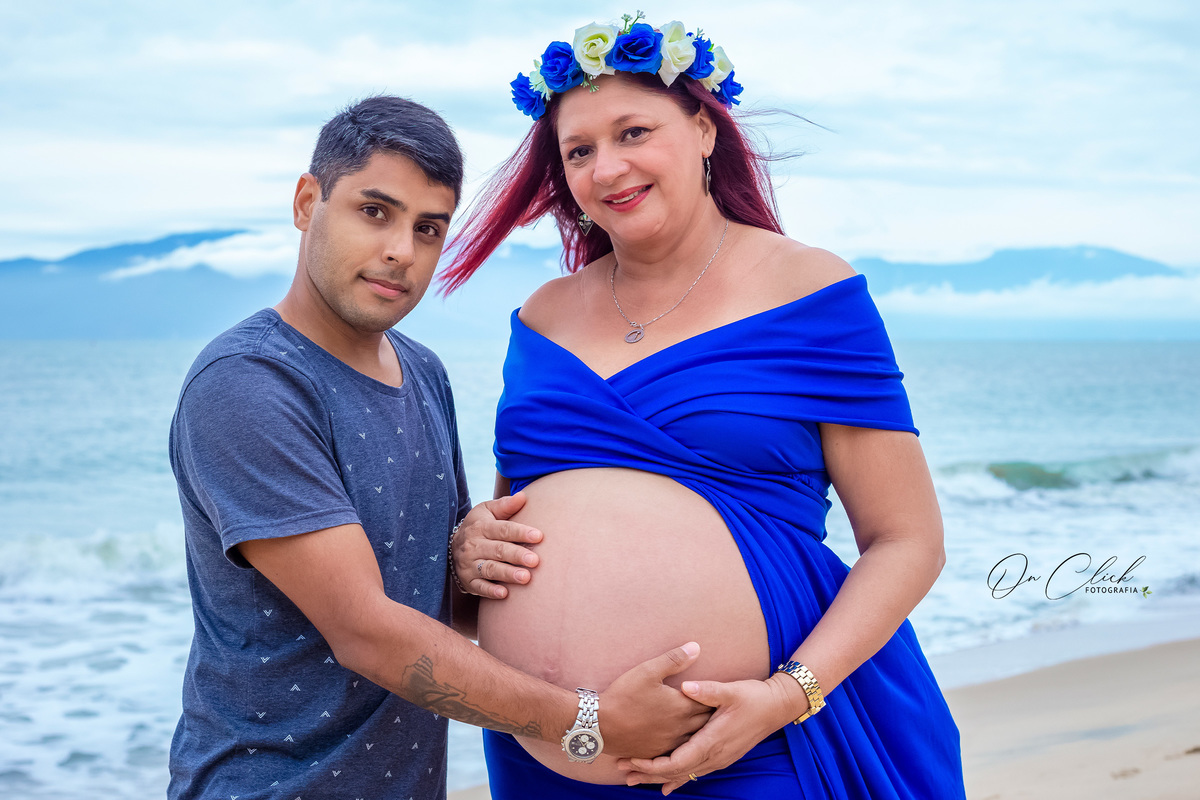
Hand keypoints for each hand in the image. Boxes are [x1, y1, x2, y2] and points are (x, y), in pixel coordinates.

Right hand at [452, 493, 541, 598]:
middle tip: (535, 560)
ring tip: (526, 578)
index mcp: (481, 527)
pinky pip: (479, 587)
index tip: (539, 536)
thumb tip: (523, 496)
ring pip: (490, 569)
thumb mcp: (487, 511)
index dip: (520, 532)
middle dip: (517, 555)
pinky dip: (491, 591)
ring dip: (508, 574)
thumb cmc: (478, 526)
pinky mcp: (468, 581)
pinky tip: (505, 594)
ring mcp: (469, 564)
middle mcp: (473, 545)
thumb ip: (505, 505)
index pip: (502, 529)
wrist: (449, 546)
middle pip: (498, 550)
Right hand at [598, 643, 711, 758]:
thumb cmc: (624, 695)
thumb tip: (696, 647)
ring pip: (694, 741)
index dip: (715, 699)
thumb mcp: (648, 671)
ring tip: (708, 728)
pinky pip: (678, 754)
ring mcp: (668, 744)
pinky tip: (686, 746)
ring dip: (701, 734)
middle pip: (704, 724)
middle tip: (721, 712)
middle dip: (712, 717)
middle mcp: (679, 729)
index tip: (724, 695)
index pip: (708, 703)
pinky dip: (685, 748)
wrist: (599, 725)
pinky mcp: (656, 754)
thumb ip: (674, 659)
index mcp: (681, 708)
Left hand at [618, 674, 800, 794]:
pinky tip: (666, 786)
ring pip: (685, 775)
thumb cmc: (754, 697)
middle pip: (677, 773)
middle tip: (624, 773)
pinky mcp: (722, 756)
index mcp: (713, 741)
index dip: (654, 764)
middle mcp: (715, 756)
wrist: (777, 707)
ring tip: (636, 779)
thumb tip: (685, 686)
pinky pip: (695, 772)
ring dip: (660, 777)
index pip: (678, 761)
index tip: (633, 760)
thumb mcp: (731, 691)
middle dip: (650, 774)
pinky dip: (678, 778)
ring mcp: (719, 759)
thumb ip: (707, 691)